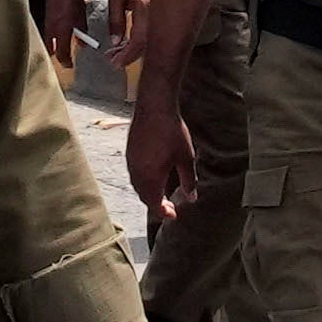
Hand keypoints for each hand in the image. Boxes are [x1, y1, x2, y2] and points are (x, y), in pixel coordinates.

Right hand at [123, 95, 196, 220]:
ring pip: (138, 186)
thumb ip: (189, 180)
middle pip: (144, 197)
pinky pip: (134, 174)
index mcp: (150, 177)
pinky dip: (143, 182)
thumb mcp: (185, 157)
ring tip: (162, 193)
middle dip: (156, 204)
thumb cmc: (172, 132)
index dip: (164, 213)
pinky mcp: (129, 152)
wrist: (154, 106)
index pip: (154, 204)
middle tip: (170, 207)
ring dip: (149, 193)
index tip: (174, 215)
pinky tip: (153, 176)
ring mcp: (130, 162)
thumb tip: (192, 198)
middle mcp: (136, 173)